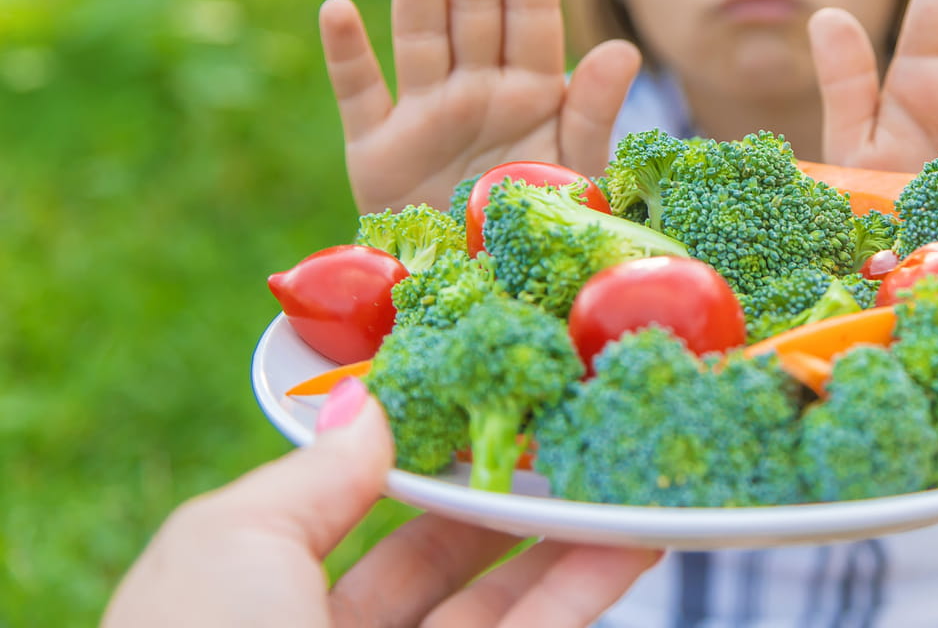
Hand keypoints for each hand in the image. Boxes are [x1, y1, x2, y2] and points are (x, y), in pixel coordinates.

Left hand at [103, 380, 660, 626]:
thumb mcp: (229, 543)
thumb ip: (312, 474)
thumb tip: (367, 402)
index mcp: (262, 606)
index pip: (359, 517)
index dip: (424, 462)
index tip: (483, 405)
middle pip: (447, 562)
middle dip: (510, 496)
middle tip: (570, 428)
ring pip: (509, 604)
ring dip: (572, 538)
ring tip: (626, 469)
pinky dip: (590, 584)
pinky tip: (636, 535)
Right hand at [320, 0, 640, 214]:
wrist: (478, 295)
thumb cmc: (536, 233)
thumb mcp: (576, 176)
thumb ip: (595, 114)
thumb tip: (624, 49)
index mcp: (533, 93)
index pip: (531, 11)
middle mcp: (478, 91)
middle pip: (474, 5)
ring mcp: (425, 116)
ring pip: (420, 32)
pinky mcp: (378, 152)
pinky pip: (360, 96)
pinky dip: (348, 57)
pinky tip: (336, 11)